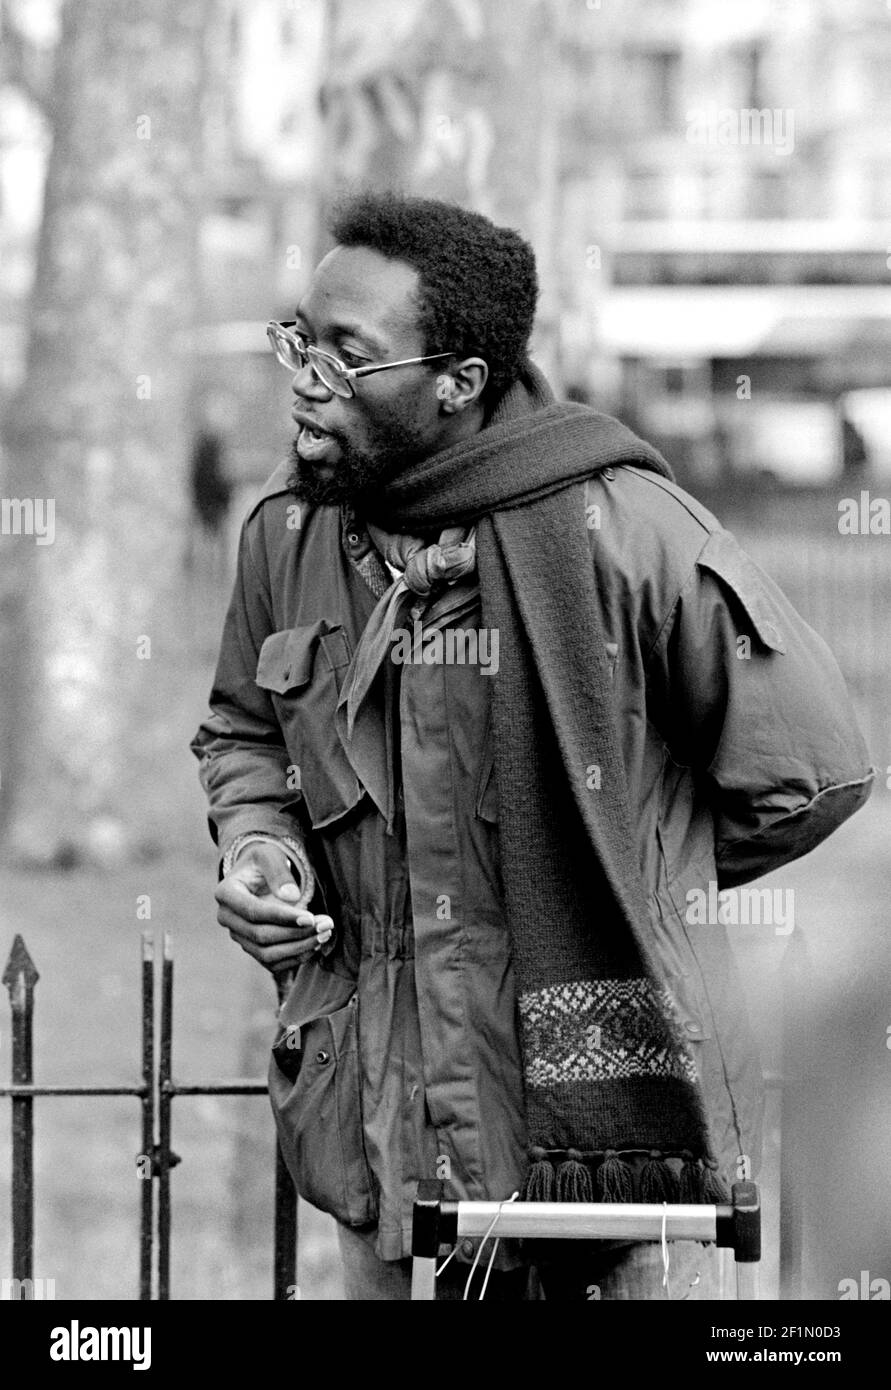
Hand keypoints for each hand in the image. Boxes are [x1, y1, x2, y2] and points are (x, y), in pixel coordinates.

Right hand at [214, 841, 333, 973]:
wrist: (257, 875)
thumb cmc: (263, 862)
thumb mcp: (269, 855)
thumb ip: (278, 871)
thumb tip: (291, 897)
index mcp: (226, 893)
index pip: (253, 911)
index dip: (282, 917)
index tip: (310, 918)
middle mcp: (227, 918)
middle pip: (260, 936)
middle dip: (295, 934)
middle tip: (325, 925)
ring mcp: (238, 936)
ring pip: (266, 954)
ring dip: (298, 948)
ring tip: (324, 935)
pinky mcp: (251, 948)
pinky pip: (272, 962)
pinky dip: (295, 958)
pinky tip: (315, 944)